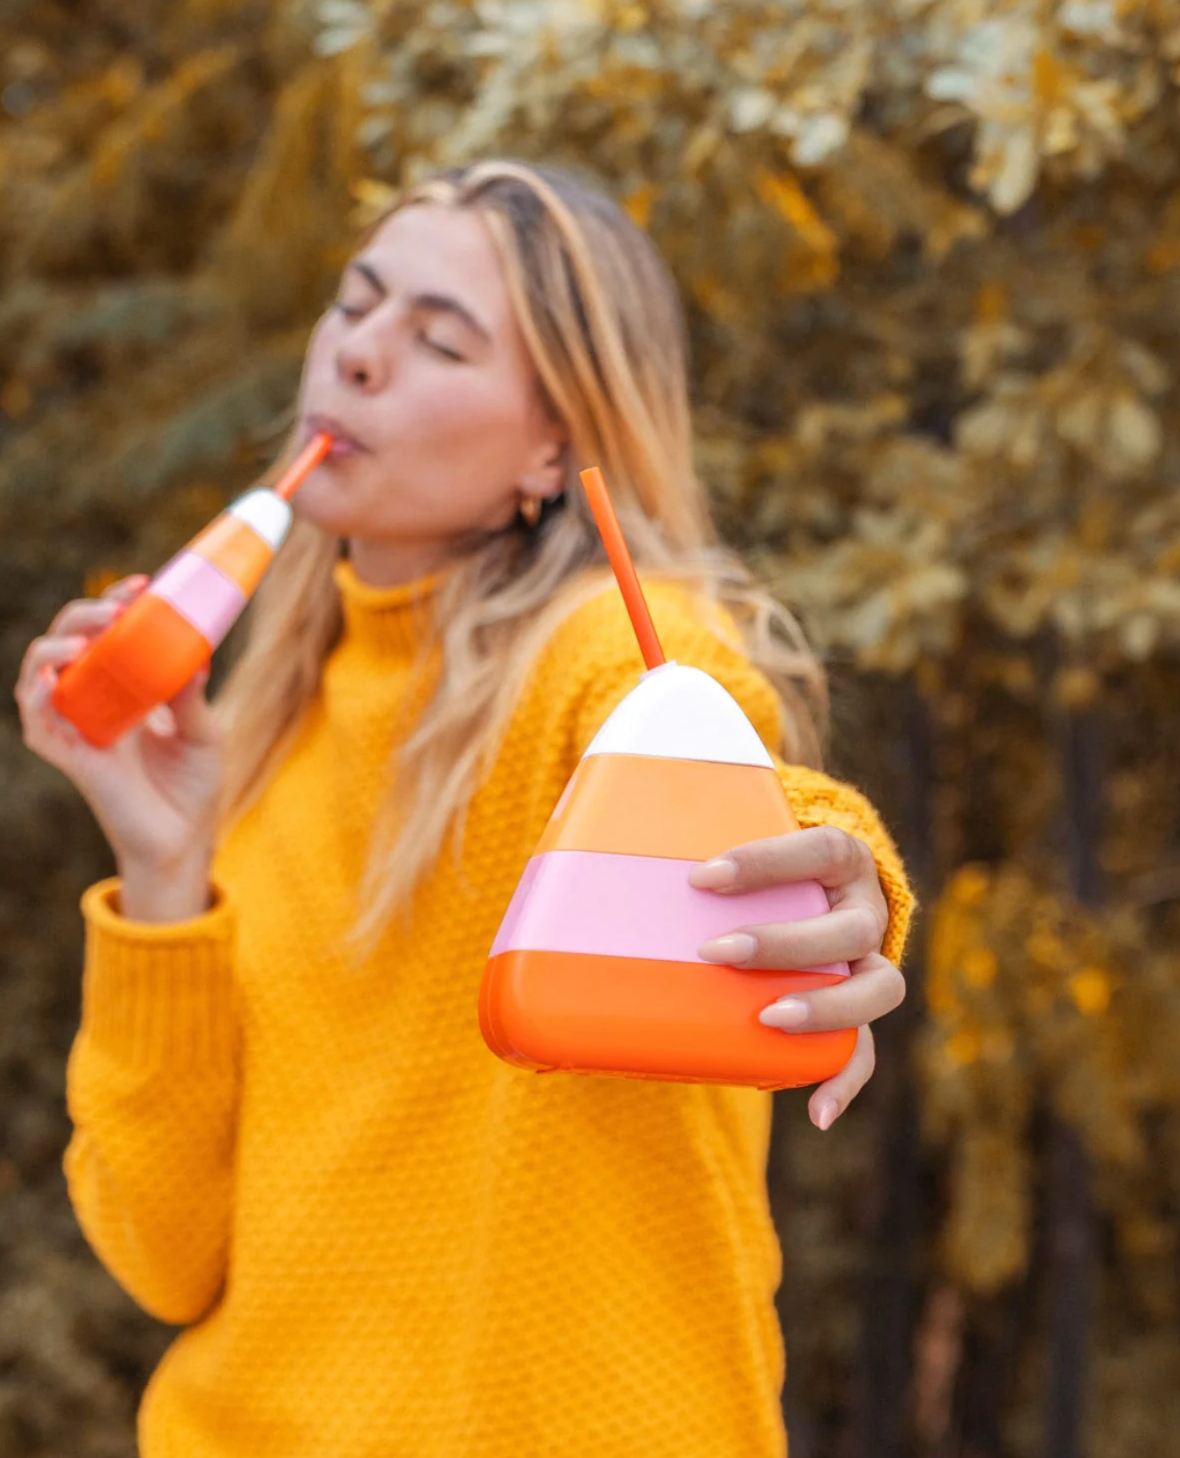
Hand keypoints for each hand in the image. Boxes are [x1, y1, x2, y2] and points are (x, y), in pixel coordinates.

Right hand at [15, 576, 223, 900]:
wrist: (187, 840)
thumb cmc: (194, 786)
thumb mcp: (204, 731)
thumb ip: (191, 695)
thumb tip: (194, 653)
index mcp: (124, 690)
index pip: (105, 634)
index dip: (115, 604)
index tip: (141, 583)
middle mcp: (95, 704)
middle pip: (67, 644)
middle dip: (83, 615)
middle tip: (116, 605)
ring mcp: (79, 730)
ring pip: (38, 677)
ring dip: (53, 649)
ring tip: (83, 638)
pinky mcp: (73, 760)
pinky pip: (38, 725)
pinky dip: (38, 697)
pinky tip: (52, 679)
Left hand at [689, 827, 905, 1130]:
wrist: (808, 894)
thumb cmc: (756, 872)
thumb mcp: (735, 847)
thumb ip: (687, 847)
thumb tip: (593, 852)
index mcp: (841, 860)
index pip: (820, 849)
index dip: (767, 862)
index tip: (702, 877)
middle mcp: (864, 911)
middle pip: (849, 929)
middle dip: (783, 942)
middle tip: (715, 950)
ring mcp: (867, 964)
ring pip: (876, 988)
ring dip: (824, 1007)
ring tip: (769, 1019)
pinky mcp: (855, 1012)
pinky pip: (862, 1050)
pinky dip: (842, 1079)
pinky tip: (816, 1112)